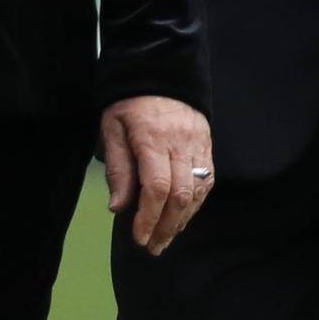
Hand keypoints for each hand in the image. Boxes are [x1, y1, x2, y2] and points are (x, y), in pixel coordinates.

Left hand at [99, 95, 215, 252]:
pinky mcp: (207, 145)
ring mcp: (198, 144)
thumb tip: (118, 207)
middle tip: (152, 248)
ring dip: (182, 220)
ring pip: (197, 190)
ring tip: (165, 238)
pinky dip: (195, 203)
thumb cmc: (130, 103)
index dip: (149, 217)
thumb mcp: (112, 128)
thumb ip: (117, 168)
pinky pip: (207, 180)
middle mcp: (180, 143)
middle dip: (166, 226)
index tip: (139, 238)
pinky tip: (182, 216)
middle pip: (180, 194)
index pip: (156, 186)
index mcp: (152, 138)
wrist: (162, 71)